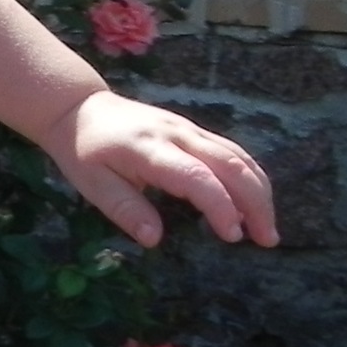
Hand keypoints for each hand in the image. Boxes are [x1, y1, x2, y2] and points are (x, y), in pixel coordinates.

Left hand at [38, 88, 279, 249]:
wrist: (80, 107)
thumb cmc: (84, 150)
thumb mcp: (92, 184)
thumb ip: (125, 210)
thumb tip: (154, 239)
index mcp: (149, 149)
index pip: (196, 176)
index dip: (220, 206)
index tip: (232, 235)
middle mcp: (176, 134)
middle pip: (230, 164)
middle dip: (256, 202)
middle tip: (267, 239)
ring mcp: (188, 128)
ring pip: (238, 156)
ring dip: (260, 191)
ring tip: (267, 229)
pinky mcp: (193, 129)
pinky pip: (231, 150)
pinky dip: (250, 177)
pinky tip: (255, 203)